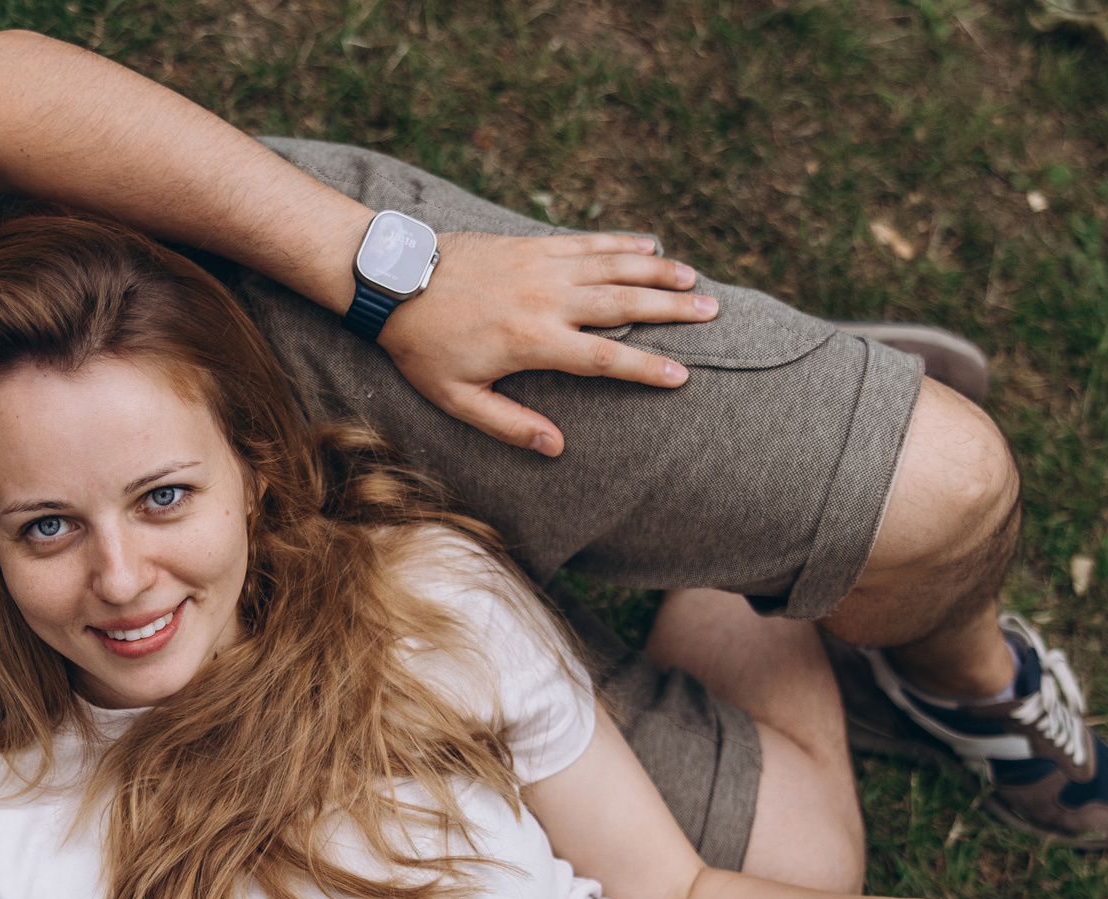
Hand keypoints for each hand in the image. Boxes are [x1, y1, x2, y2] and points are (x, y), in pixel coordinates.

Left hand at [377, 231, 715, 456]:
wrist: (395, 280)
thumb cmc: (423, 347)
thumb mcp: (456, 399)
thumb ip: (508, 424)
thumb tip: (555, 447)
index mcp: (534, 341)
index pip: (605, 358)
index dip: (647, 367)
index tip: (681, 375)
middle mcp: (548, 299)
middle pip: (625, 303)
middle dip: (672, 308)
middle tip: (712, 311)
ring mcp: (542, 266)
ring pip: (614, 265)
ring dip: (657, 270)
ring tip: (695, 278)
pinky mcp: (532, 244)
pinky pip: (587, 241)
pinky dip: (621, 242)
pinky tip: (649, 243)